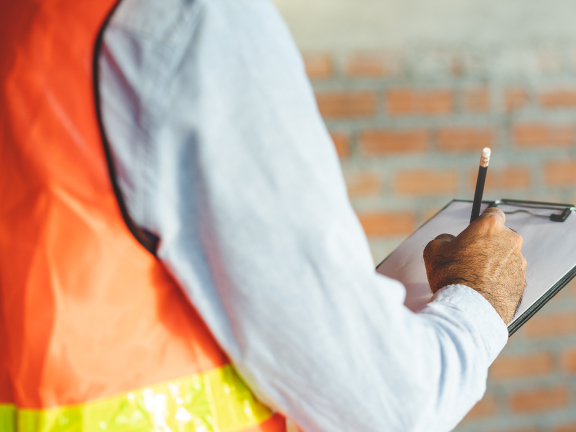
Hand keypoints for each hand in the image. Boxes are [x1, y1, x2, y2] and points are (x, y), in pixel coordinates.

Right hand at [423, 207, 526, 323]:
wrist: (469, 308)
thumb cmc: (451, 276)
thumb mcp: (433, 250)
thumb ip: (444, 238)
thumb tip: (450, 240)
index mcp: (490, 226)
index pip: (493, 212)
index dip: (482, 220)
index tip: (475, 229)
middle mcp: (510, 240)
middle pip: (501, 235)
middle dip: (488, 243)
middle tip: (470, 256)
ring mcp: (519, 262)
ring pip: (506, 256)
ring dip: (495, 262)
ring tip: (476, 276)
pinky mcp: (522, 281)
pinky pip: (510, 275)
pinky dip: (500, 278)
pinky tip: (484, 287)